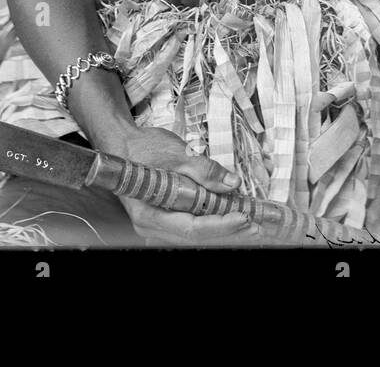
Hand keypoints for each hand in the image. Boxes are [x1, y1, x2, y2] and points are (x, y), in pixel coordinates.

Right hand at [116, 126, 262, 246]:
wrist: (124, 143)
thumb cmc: (142, 148)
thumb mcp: (174, 154)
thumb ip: (203, 170)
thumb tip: (231, 183)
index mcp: (149, 213)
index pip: (190, 227)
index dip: (219, 225)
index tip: (243, 217)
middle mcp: (152, 224)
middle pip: (195, 237)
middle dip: (228, 233)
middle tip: (256, 227)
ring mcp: (159, 223)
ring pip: (195, 234)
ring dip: (224, 231)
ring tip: (250, 226)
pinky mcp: (167, 216)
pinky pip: (192, 226)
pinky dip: (214, 224)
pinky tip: (231, 219)